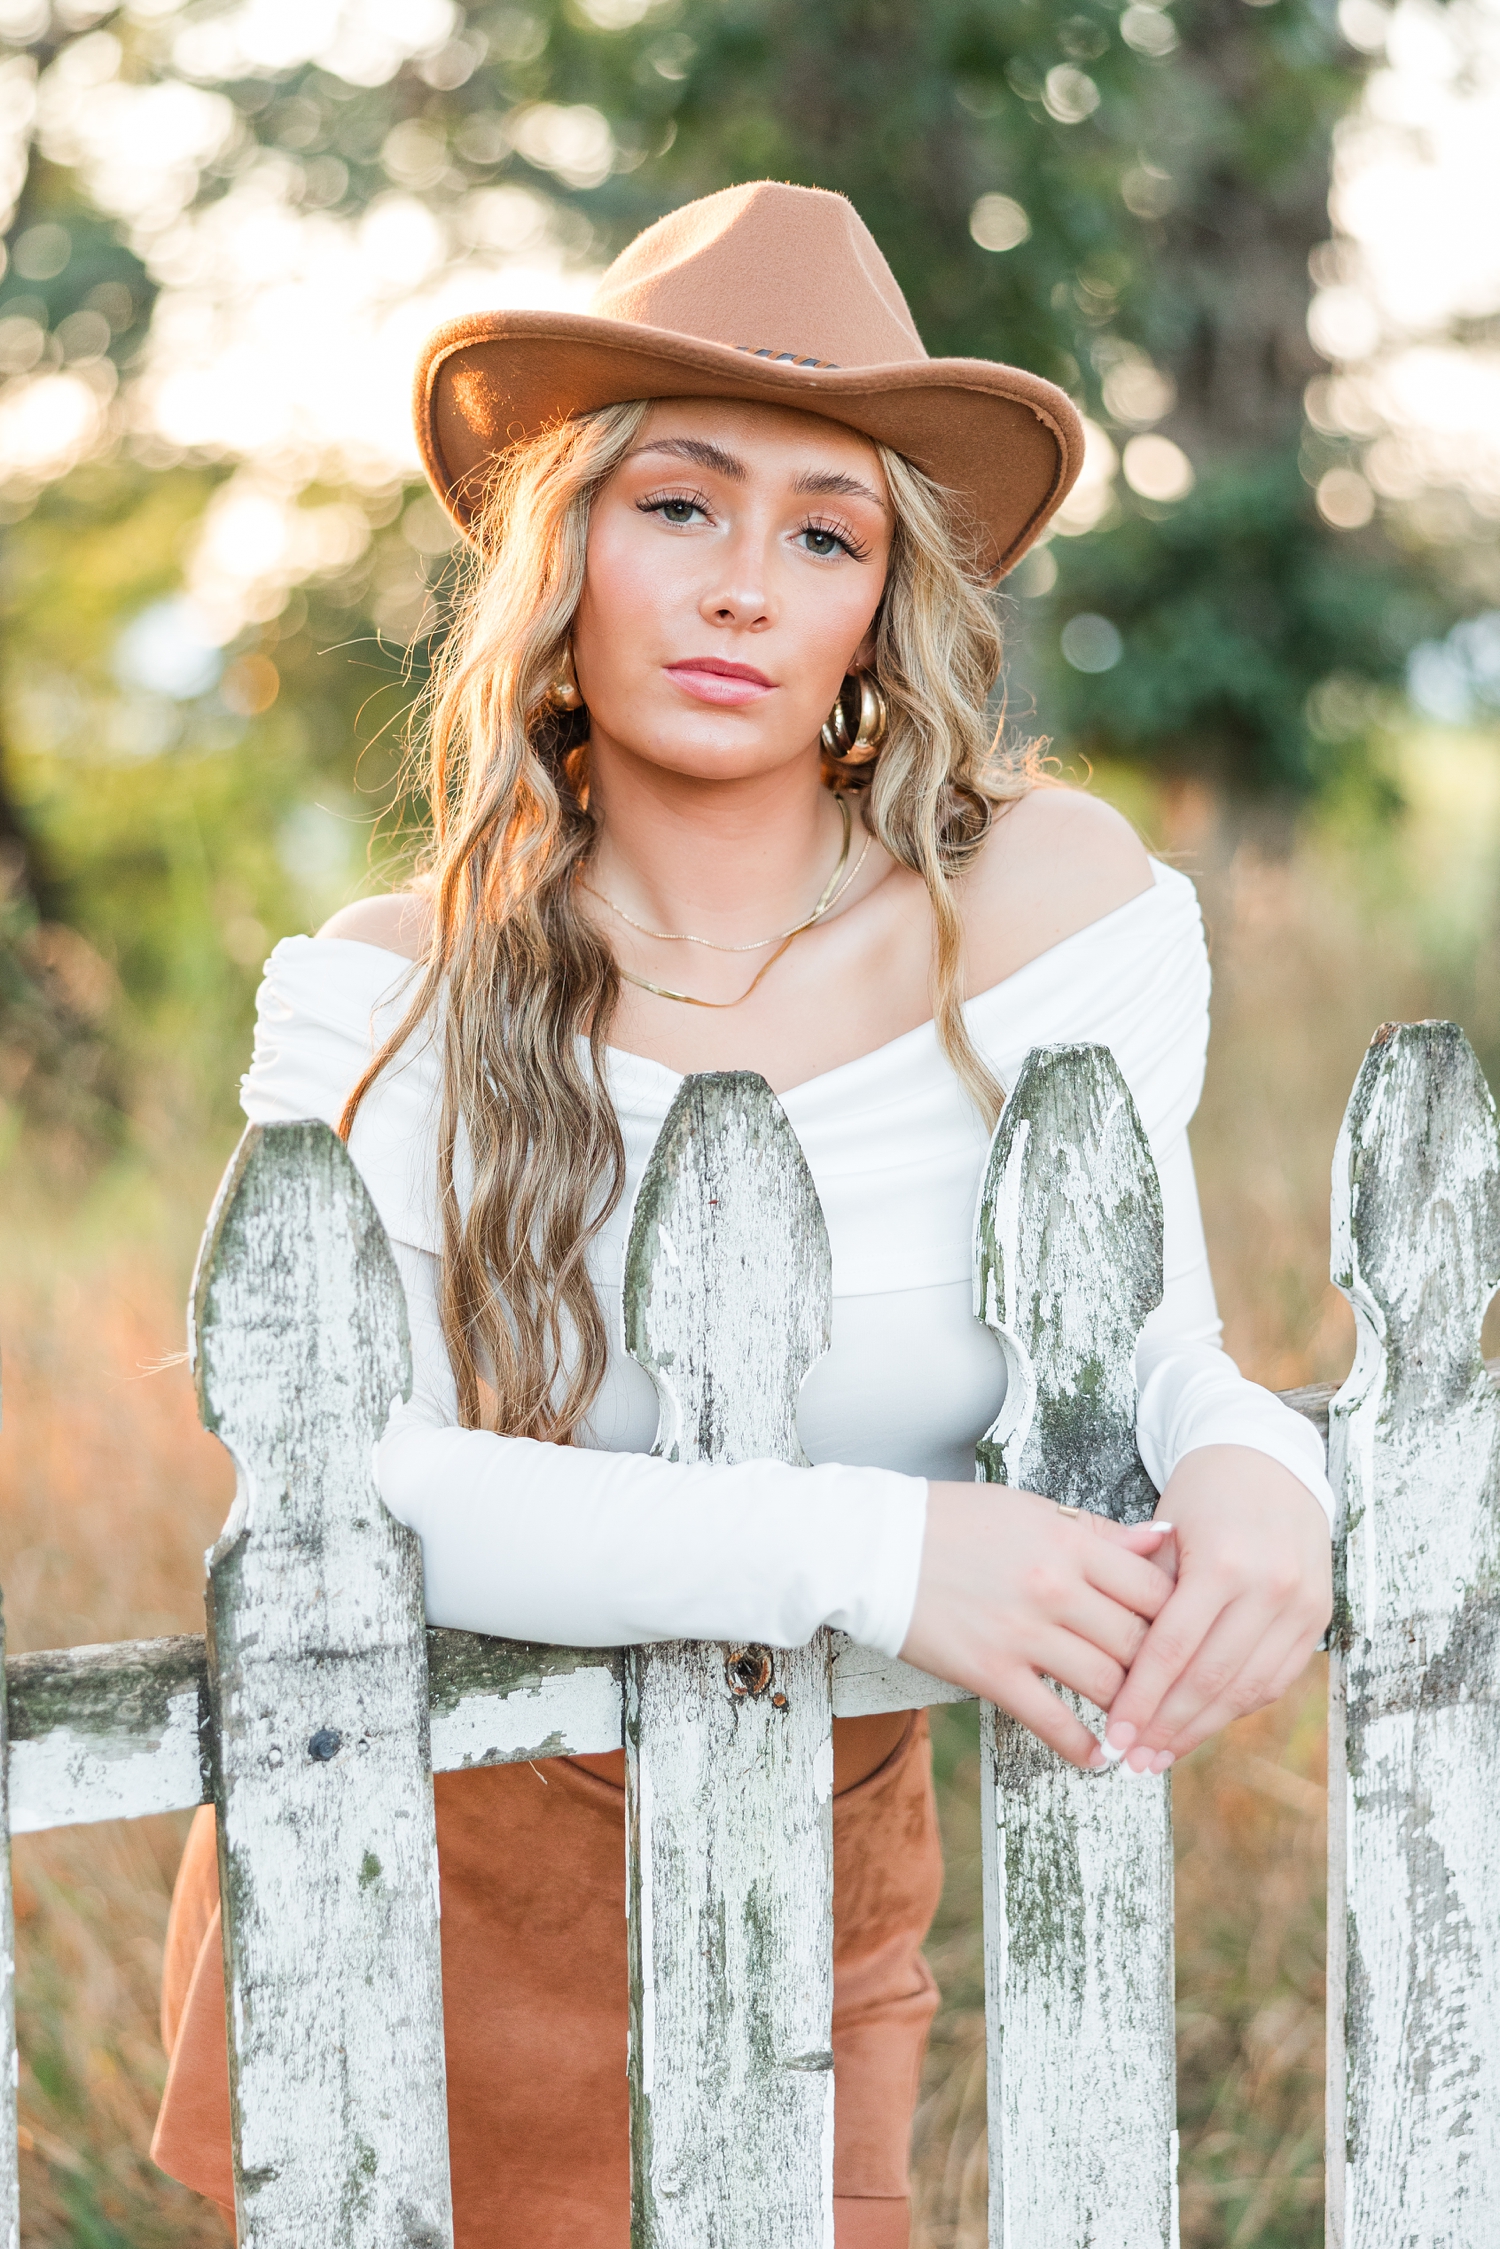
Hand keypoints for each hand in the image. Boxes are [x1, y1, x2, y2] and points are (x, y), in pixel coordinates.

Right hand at [899, 1481, 1175, 1769]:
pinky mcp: (989, 1672)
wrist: (873, 1545)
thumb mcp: (1028, 1509)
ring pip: (1108, 1685)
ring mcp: (1023, 1634)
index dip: (1182, 1616)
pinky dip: (1084, 1747)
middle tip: (1175, 1689)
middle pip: (1142, 1641)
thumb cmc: (950, 1521)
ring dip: (1131, 1711)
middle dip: (1163, 1670)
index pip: (1155, 1587)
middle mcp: (1055, 1588)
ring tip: (1143, 1726)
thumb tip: (1161, 1541)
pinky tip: (1098, 1756)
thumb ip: (1097, 1531)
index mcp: (1068, 1542)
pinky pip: (1052, 1722)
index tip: (1187, 1635)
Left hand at [1102, 1446, 1332, 1773]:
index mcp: (1222, 1562)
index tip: (1112, 1736)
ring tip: (1161, 1756)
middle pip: (1211, 1679)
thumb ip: (1142, 1593)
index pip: (1173, 1650)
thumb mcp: (1163, 1530)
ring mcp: (1301, 1604)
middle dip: (1167, 1727)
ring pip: (1248, 1689)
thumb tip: (1102, 1666)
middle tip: (1131, 1760)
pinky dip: (1237, 1707)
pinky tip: (1202, 1724)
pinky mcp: (1319, 1616)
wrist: (1269, 1459)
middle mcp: (1269, 1587)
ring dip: (1202, 1729)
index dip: (1141, 1701)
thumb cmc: (1202, 1492)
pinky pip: (1276, 1678)